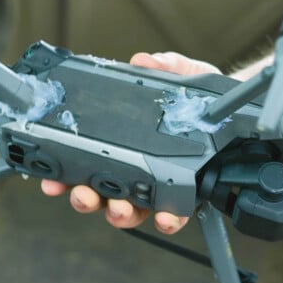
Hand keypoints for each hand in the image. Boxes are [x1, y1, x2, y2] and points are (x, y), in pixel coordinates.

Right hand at [40, 51, 221, 233]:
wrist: (232, 113)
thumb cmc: (197, 100)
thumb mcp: (181, 75)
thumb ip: (166, 66)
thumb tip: (144, 61)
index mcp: (121, 146)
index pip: (85, 163)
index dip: (64, 176)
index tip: (51, 182)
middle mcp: (132, 173)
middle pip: (98, 194)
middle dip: (86, 199)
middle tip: (83, 194)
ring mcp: (154, 190)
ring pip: (127, 211)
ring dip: (118, 213)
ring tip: (121, 207)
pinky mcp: (182, 200)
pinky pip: (169, 217)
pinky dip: (165, 221)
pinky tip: (165, 217)